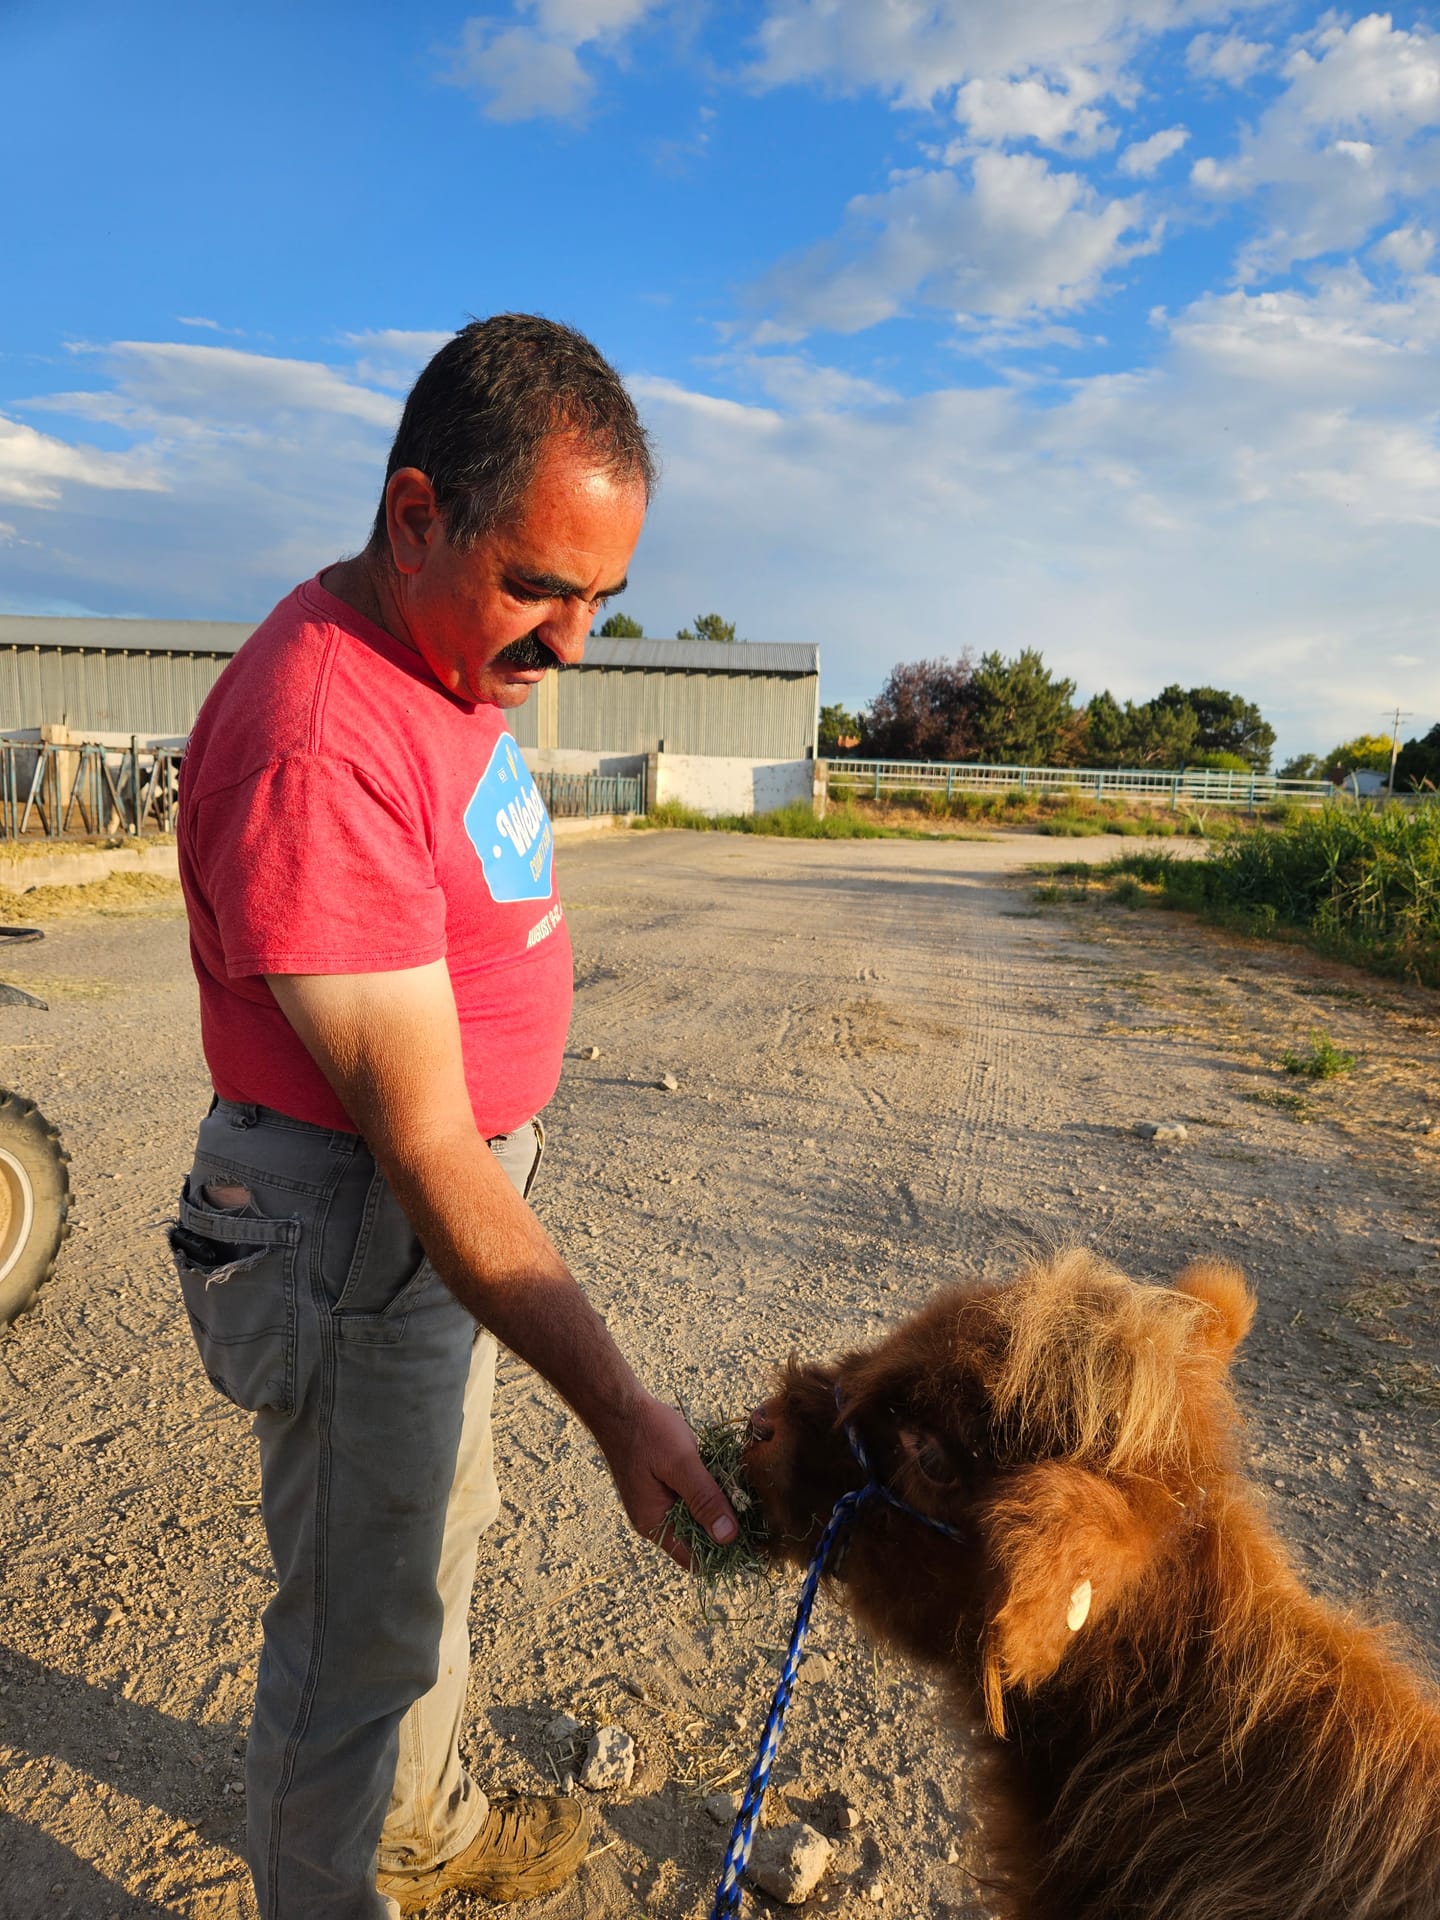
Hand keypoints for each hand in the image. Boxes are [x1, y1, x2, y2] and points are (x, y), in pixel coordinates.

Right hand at [598, 1395, 738, 1568]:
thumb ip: (705, 1499)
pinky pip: (689, 1500)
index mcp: (654, 1522)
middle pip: (697, 1541)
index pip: (694, 1559)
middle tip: (756, 1516)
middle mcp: (654, 1519)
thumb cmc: (648, 1432)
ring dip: (717, 1510)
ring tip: (746, 1497)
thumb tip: (728, 1537)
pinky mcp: (662, 1486)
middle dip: (724, 1530)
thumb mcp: (681, 1464)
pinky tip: (725, 1479)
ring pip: (695, 1519)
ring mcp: (657, 1503)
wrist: (619, 1405)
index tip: (754, 1544)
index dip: (723, 1555)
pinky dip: (707, 1494)